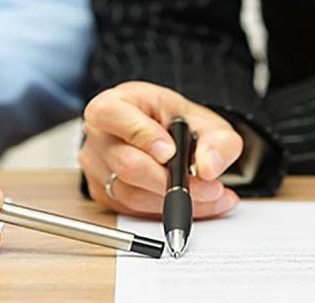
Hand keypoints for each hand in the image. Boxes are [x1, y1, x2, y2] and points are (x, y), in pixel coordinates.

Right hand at [79, 81, 241, 218]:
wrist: (167, 138)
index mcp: (116, 103)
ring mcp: (97, 167)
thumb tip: (209, 168)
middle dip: (172, 181)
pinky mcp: (105, 194)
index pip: (112, 114)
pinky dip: (169, 212)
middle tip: (209, 186)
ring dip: (177, 201)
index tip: (171, 152)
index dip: (142, 135)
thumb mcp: (206, 121)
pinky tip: (197, 205)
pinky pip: (135, 210)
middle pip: (126, 164)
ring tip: (212, 196)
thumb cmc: (176, 124)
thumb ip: (217, 140)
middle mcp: (100, 135)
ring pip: (132, 194)